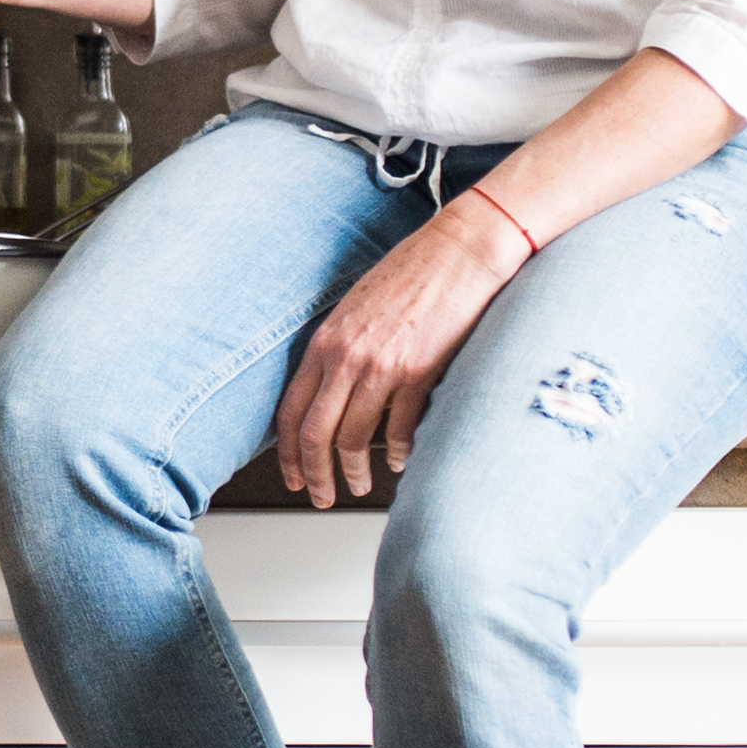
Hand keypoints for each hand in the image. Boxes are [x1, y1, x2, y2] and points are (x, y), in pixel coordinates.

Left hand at [275, 200, 527, 507]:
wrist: (459, 251)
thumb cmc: (411, 273)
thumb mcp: (354, 308)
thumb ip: (337, 350)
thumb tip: (327, 394)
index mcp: (326, 342)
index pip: (290, 411)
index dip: (287, 452)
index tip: (293, 474)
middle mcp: (347, 357)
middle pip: (316, 435)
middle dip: (315, 475)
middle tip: (320, 496)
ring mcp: (383, 367)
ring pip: (355, 439)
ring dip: (354, 472)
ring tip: (359, 485)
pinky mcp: (420, 373)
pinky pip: (400, 430)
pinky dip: (397, 454)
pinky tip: (400, 460)